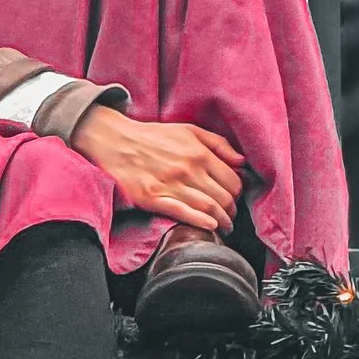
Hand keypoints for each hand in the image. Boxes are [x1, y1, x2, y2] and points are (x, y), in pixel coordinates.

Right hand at [71, 108, 243, 233]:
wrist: (117, 142)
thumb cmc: (154, 137)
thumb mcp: (189, 130)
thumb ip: (218, 144)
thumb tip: (241, 162)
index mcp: (199, 153)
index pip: (232, 180)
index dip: (237, 193)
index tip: (234, 199)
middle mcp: (188, 169)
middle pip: (223, 197)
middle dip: (231, 211)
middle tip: (231, 217)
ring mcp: (170, 185)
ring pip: (207, 208)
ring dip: (221, 221)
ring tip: (224, 227)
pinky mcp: (153, 198)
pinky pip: (183, 213)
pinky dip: (200, 222)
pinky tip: (210, 227)